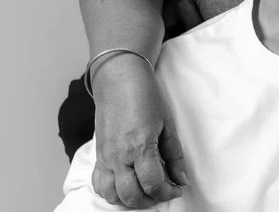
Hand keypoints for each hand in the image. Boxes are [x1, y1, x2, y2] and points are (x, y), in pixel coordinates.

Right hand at [91, 55, 187, 208]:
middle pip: (132, 195)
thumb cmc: (145, 96)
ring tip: (145, 191)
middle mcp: (119, 155)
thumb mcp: (167, 123)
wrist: (120, 79)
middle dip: (151, 200)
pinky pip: (99, 184)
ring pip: (112, 195)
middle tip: (163, 191)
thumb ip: (174, 155)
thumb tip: (181, 179)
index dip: (167, 192)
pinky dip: (112, 193)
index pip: (152, 184)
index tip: (176, 188)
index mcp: (139, 145)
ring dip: (131, 200)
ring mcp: (105, 157)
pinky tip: (126, 185)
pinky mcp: (98, 155)